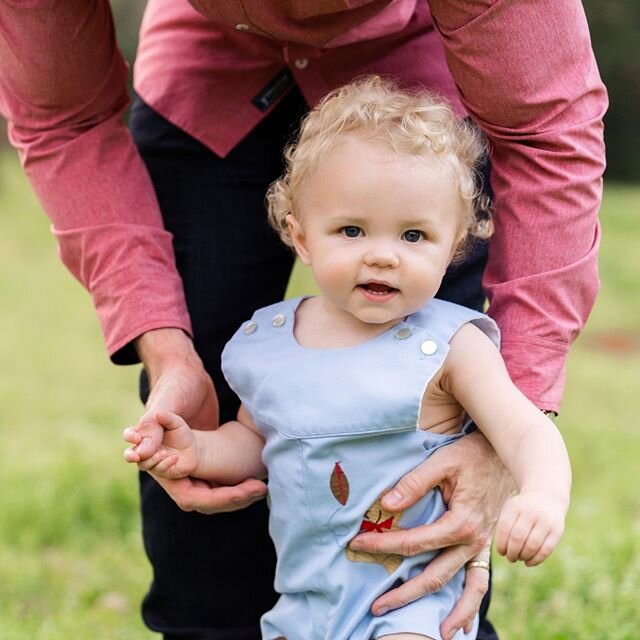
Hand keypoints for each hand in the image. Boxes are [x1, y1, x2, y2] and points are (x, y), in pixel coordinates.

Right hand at [123, 410, 198, 478]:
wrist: (193, 449)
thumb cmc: (181, 433)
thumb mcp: (176, 423)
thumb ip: (166, 418)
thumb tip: (158, 414)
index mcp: (143, 435)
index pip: (130, 435)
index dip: (130, 436)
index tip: (137, 438)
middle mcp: (143, 450)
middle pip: (130, 454)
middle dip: (130, 456)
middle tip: (136, 456)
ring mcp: (150, 461)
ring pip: (143, 464)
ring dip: (152, 459)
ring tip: (164, 453)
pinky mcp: (161, 471)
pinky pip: (159, 469)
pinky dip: (166, 463)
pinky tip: (174, 458)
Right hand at [130, 328, 266, 512]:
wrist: (187, 372)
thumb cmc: (174, 384)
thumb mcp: (165, 403)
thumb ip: (151, 428)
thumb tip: (137, 454)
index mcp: (160, 460)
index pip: (185, 493)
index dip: (208, 496)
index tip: (233, 491)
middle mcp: (174, 467)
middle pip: (203, 498)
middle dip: (230, 498)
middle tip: (258, 488)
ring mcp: (190, 464)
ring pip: (213, 493)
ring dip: (236, 495)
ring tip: (260, 488)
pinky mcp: (203, 457)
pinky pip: (219, 481)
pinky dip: (236, 485)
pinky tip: (257, 481)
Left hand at [348, 431, 513, 639]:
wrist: (506, 453)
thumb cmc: (472, 455)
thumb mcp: (442, 462)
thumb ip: (414, 483)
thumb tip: (387, 505)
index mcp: (460, 523)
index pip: (413, 543)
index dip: (383, 545)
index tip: (358, 544)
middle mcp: (472, 542)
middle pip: (433, 576)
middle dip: (403, 593)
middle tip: (375, 606)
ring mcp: (480, 547)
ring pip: (460, 588)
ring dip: (443, 611)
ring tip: (427, 633)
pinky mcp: (483, 546)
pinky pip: (480, 583)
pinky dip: (470, 605)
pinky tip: (460, 625)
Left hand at [495, 490, 565, 565]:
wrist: (546, 497)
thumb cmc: (522, 509)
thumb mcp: (511, 510)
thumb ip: (504, 526)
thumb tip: (502, 551)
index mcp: (515, 506)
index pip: (504, 528)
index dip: (501, 544)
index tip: (501, 552)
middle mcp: (530, 512)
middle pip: (517, 538)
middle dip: (512, 552)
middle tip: (510, 558)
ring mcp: (545, 521)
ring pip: (532, 545)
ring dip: (523, 557)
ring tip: (519, 558)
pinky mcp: (557, 531)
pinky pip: (546, 550)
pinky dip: (536, 560)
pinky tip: (529, 563)